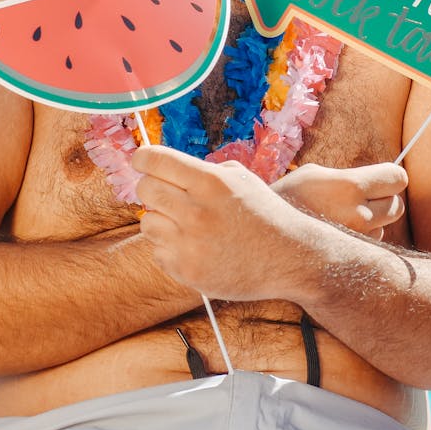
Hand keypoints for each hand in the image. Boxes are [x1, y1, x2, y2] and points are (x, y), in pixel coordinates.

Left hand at [133, 145, 321, 301]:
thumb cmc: (263, 213)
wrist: (290, 257)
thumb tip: (160, 166)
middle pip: (145, 189)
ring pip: (147, 222)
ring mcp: (190, 244)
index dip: (143, 158)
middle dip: (151, 187)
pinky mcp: (187, 271)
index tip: (141, 161)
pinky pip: (157, 251)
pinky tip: (195, 247)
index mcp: (211, 182)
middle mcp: (197, 212)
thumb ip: (201, 171)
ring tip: (186, 224)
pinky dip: (171, 248)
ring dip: (161, 220)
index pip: (155, 161)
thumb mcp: (240, 179)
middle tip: (165, 193)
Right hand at [273, 161, 406, 238]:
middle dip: (386, 200)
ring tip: (343, 217)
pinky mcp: (350, 257)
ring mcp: (355, 239)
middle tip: (368, 198)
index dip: (392, 177)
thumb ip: (351, 177)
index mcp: (350, 186)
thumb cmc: (290, 197)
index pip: (397, 178)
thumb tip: (379, 179)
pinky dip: (360, 239)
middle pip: (397, 206)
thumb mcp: (317, 174)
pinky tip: (338, 233)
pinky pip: (368, 245)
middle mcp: (358, 214)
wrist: (264, 234)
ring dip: (371, 222)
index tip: (385, 179)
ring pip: (383, 228)